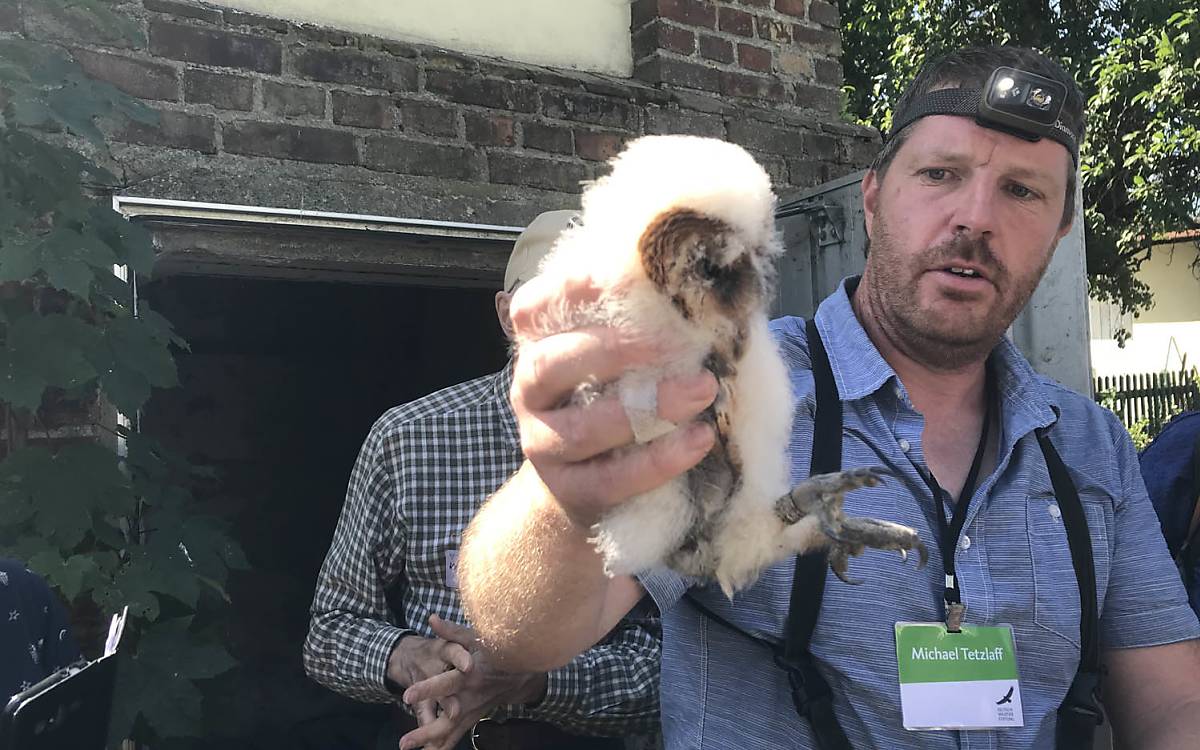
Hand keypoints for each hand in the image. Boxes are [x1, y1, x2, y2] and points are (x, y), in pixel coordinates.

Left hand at [398, 615, 546, 749]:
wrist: (522, 673)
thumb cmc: (496, 651)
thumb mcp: (476, 637)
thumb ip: (452, 631)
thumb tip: (431, 618)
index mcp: (470, 676)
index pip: (445, 683)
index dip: (427, 690)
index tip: (407, 695)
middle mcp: (471, 697)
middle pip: (446, 719)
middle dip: (425, 732)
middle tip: (404, 742)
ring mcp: (473, 711)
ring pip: (451, 732)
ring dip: (430, 744)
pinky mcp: (474, 718)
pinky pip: (457, 736)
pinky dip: (442, 747)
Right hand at [508, 272, 717, 528]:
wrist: (586, 490)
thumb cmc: (612, 405)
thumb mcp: (615, 363)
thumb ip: (640, 329)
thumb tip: (712, 293)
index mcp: (537, 348)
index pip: (532, 309)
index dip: (569, 288)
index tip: (623, 274)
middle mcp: (530, 393)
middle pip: (551, 365)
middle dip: (614, 348)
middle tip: (677, 339)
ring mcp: (545, 445)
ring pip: (583, 428)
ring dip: (648, 407)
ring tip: (704, 389)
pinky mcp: (573, 491)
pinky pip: (613, 478)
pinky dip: (660, 458)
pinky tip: (700, 439)